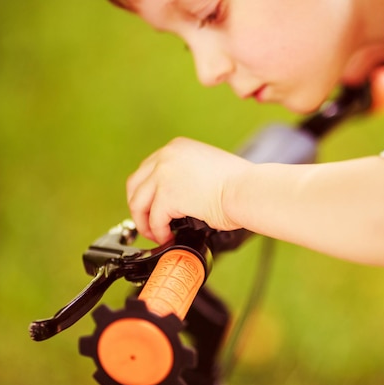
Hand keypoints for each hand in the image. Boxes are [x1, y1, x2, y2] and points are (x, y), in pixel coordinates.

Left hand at [126, 137, 250, 242]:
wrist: (247, 190)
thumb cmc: (240, 183)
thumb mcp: (207, 167)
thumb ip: (187, 175)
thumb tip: (179, 195)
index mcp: (177, 147)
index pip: (148, 169)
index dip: (146, 192)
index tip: (150, 207)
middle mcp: (166, 156)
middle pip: (135, 184)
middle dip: (139, 207)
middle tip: (148, 224)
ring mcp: (164, 175)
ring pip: (138, 203)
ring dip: (145, 223)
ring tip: (156, 234)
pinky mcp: (167, 196)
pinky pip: (154, 220)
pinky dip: (158, 232)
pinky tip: (168, 237)